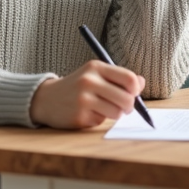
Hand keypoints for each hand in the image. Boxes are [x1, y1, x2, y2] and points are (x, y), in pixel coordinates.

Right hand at [29, 60, 145, 128]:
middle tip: (124, 108)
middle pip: (126, 98)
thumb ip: (118, 78)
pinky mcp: (79, 116)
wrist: (46, 99)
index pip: (129, 79)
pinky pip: (101, 121)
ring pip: (117, 113)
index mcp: (96, 67)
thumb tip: (142, 83)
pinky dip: (99, 119)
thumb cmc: (78, 86)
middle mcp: (89, 81)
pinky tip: (88, 113)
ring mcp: (83, 99)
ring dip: (115, 114)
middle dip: (129, 106)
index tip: (133, 93)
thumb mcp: (95, 75)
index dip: (136, 89)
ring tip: (104, 109)